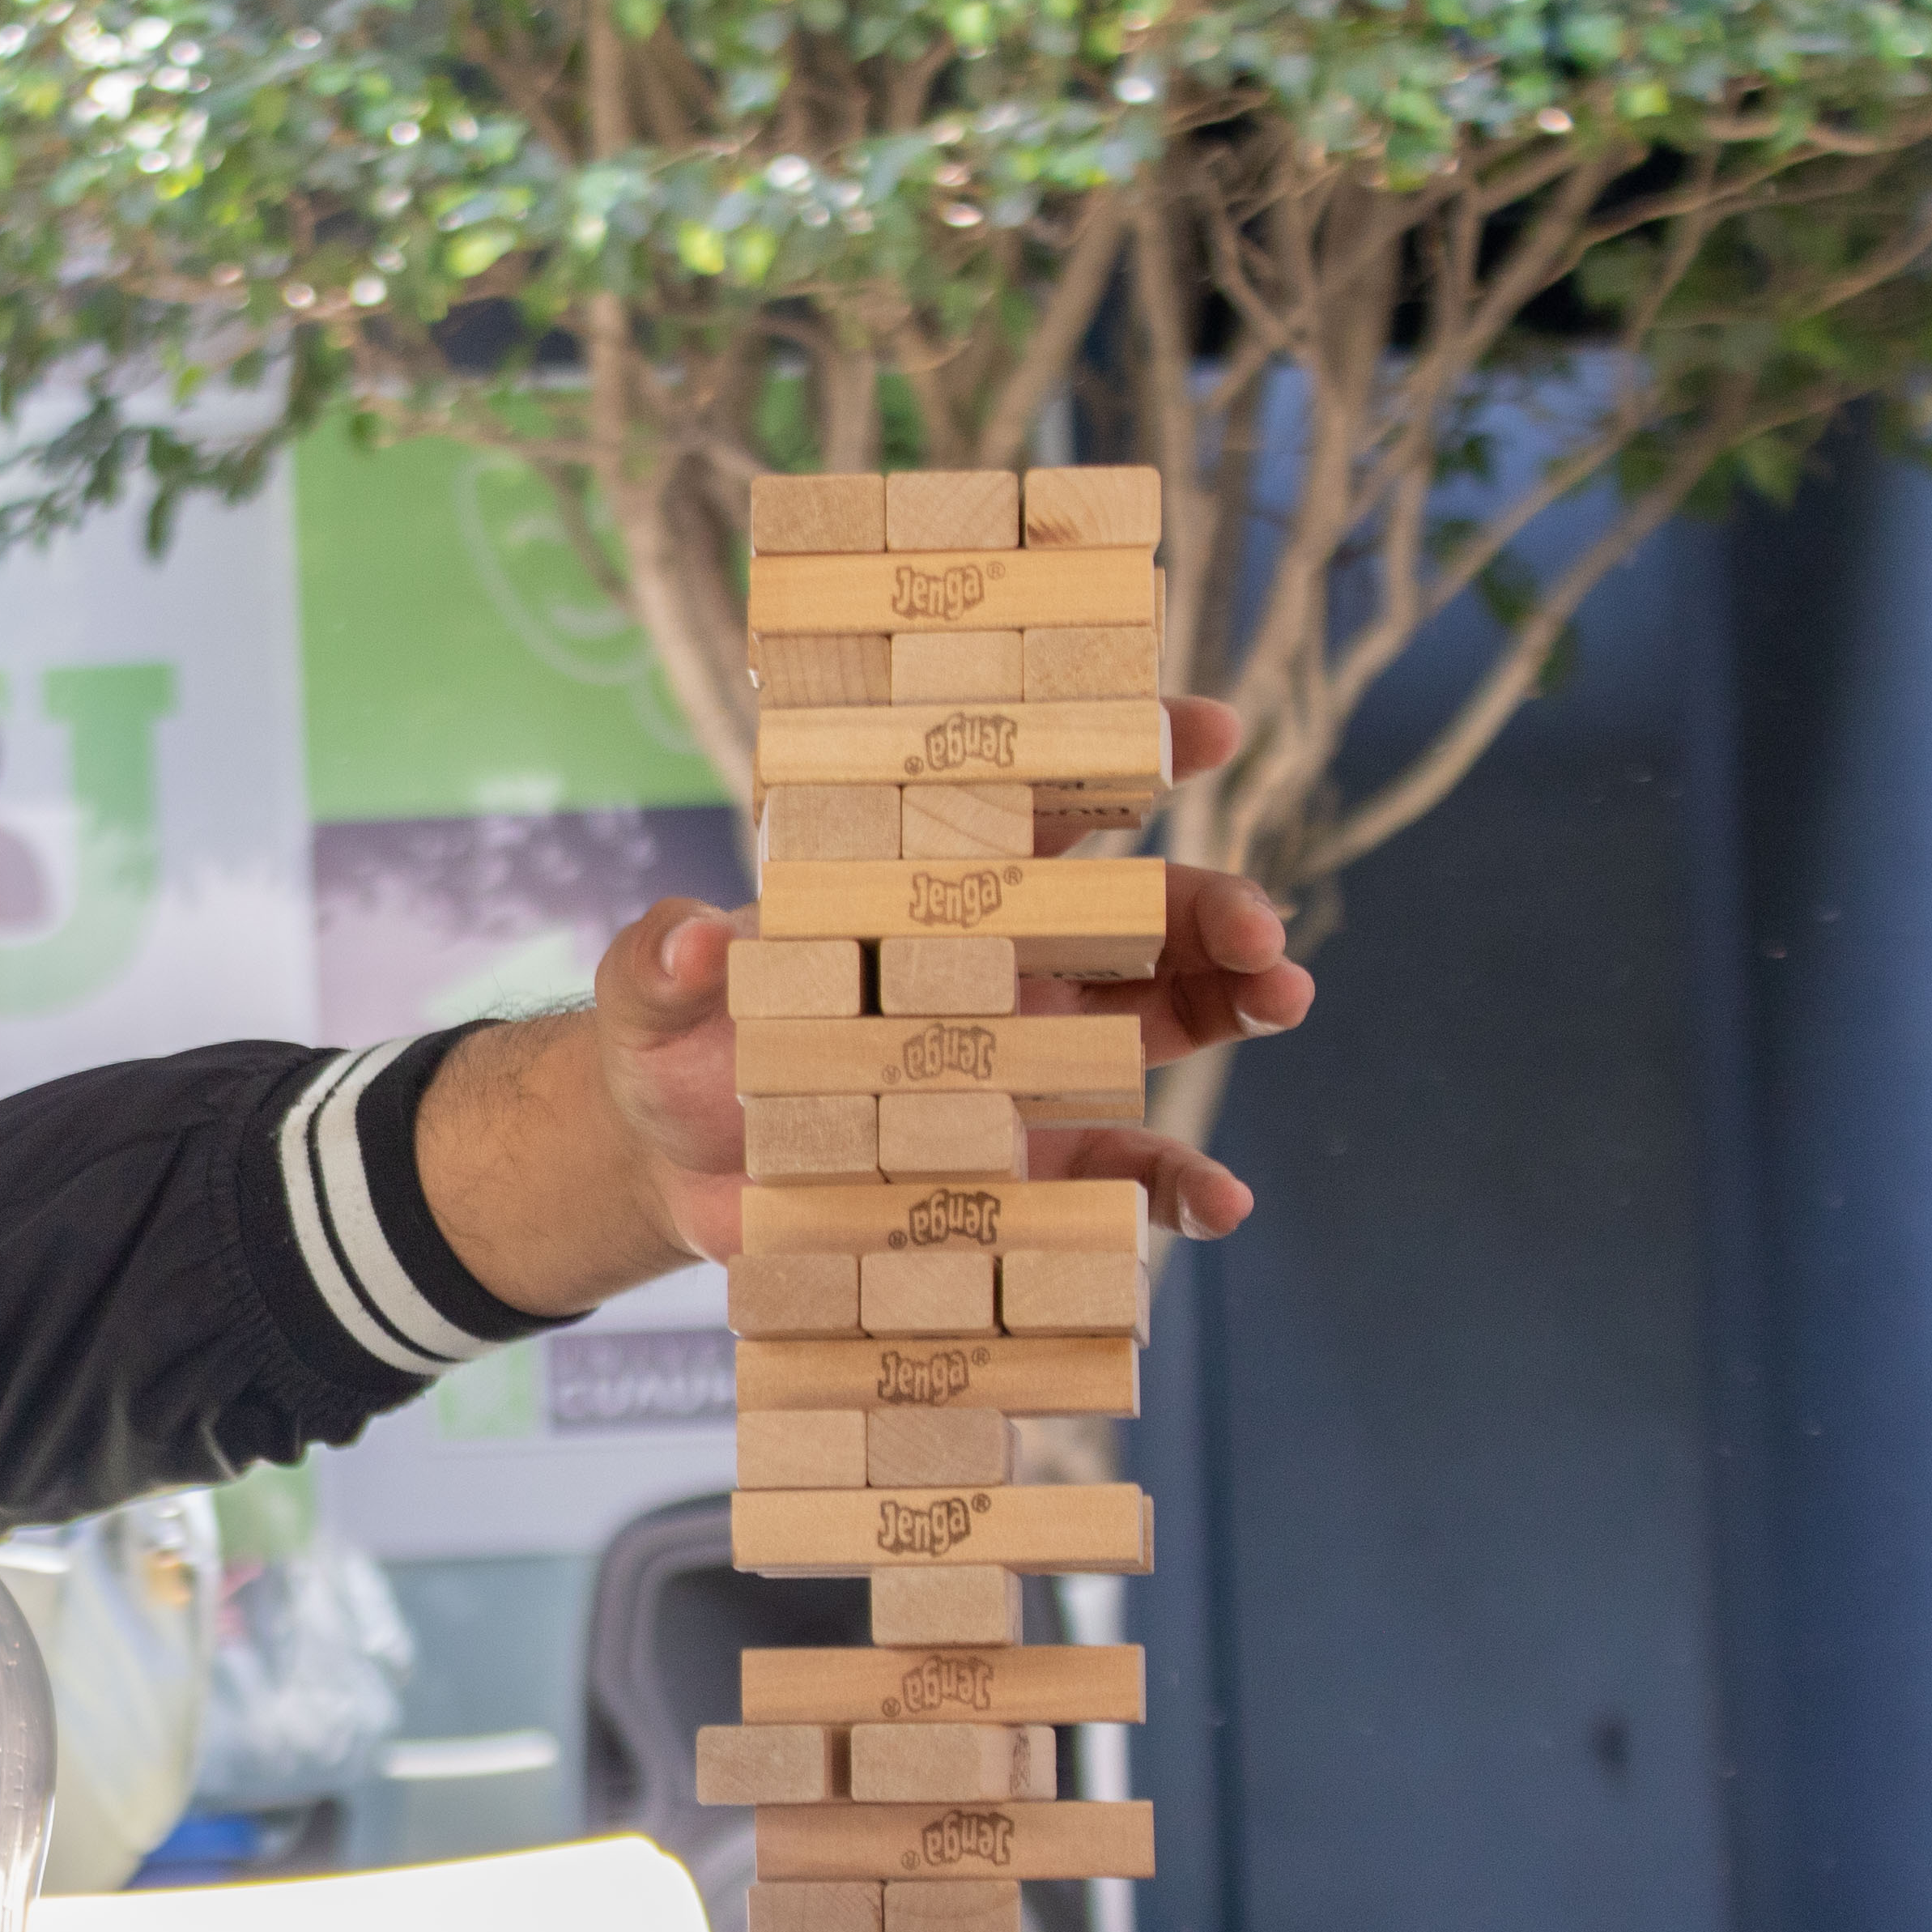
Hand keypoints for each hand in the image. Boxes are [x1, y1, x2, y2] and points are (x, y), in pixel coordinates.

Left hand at [527, 692, 1298, 1286]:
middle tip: (1260, 926)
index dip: (1126, 758)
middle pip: (1139, 914)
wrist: (673, 1164)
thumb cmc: (672, 1046)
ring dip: (1236, 1005)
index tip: (1209, 730)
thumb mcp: (647, 996)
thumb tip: (694, 937)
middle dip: (1214, 907)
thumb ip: (661, 958)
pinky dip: (1178, 1183)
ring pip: (1164, 1018)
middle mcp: (1003, 966)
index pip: (1042, 805)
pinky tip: (1220, 1201)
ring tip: (1283, 1001)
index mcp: (930, 891)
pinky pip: (1123, 1168)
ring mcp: (1030, 1064)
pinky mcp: (1026, 1164)